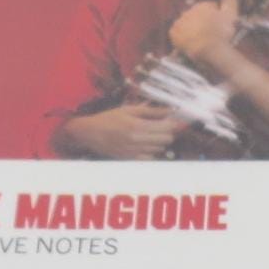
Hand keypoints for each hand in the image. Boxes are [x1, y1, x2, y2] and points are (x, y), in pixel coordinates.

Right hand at [59, 103, 187, 158]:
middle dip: (168, 132)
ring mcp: (135, 152)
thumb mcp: (129, 110)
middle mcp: (137, 140)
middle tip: (164, 126)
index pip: (166, 127)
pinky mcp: (131, 159)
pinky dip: (152, 152)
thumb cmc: (109, 119)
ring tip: (151, 134)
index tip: (177, 120)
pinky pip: (151, 158)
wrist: (90, 133)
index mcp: (138, 126)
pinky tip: (146, 145)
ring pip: (160, 149)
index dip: (175, 124)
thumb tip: (170, 110)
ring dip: (160, 142)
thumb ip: (151, 111)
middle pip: (166, 139)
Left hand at [166, 0, 239, 63]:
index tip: (218, 26)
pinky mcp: (173, 33)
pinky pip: (176, 34)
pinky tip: (189, 43)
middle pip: (196, 16)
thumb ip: (229, 0)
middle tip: (209, 35)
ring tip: (198, 41)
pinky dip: (181, 38)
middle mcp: (189, 10)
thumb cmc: (222, 33)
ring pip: (186, 24)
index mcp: (202, 5)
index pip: (208, 8)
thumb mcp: (231, 14)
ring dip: (191, 30)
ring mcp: (180, 21)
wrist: (209, 49)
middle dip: (201, 23)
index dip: (215, 17)